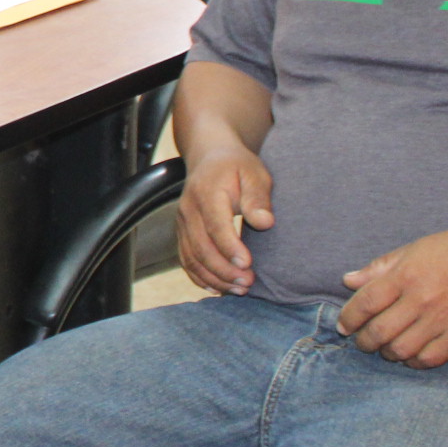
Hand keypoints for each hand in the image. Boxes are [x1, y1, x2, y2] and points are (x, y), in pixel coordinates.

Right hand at [177, 145, 275, 293]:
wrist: (209, 156)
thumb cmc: (237, 167)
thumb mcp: (254, 173)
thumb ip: (258, 198)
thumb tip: (265, 223)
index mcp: (207, 193)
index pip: (215, 226)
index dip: (229, 248)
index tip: (248, 265)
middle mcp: (189, 210)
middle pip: (201, 248)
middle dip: (224, 270)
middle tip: (248, 283)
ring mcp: (182, 223)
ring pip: (191, 258)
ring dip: (214, 278)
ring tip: (239, 289)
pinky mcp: (182, 233)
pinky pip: (186, 260)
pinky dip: (200, 278)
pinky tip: (219, 288)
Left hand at [337, 226, 447, 367]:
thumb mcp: (414, 250)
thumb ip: (379, 268)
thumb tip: (348, 281)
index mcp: (407, 275)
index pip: (366, 302)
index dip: (349, 317)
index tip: (344, 325)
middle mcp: (423, 299)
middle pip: (380, 331)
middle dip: (364, 341)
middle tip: (362, 341)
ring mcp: (444, 320)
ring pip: (402, 350)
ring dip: (387, 353)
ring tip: (385, 348)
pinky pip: (430, 358)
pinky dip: (414, 362)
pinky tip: (410, 355)